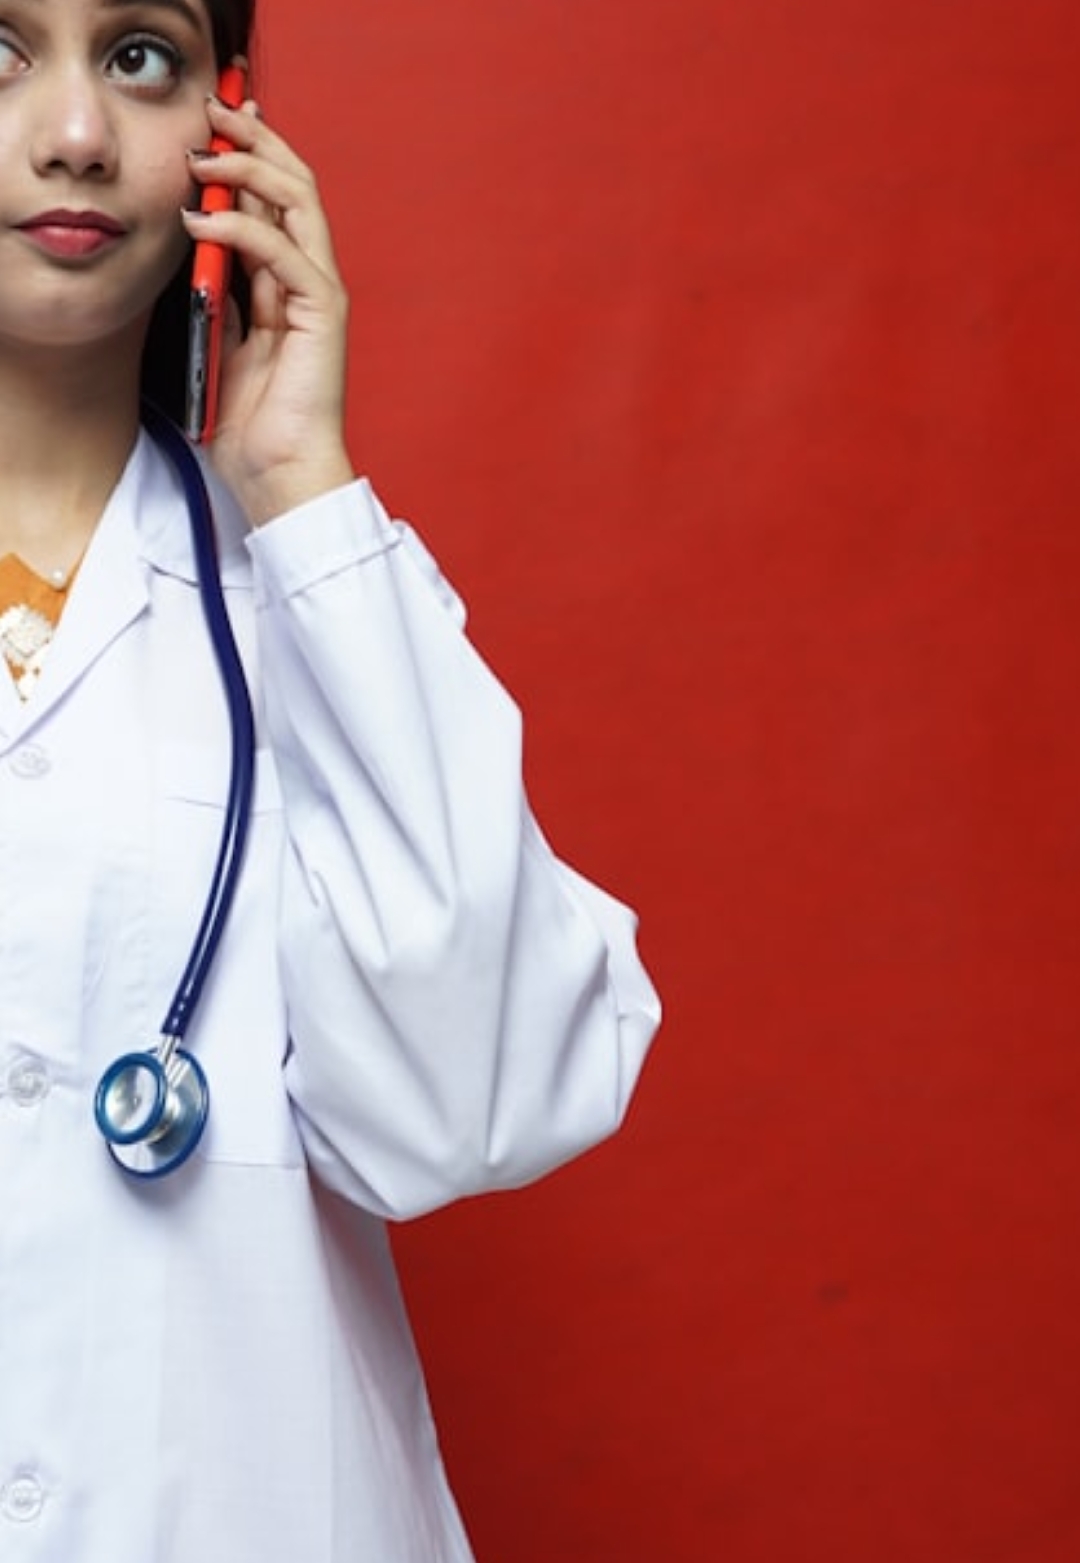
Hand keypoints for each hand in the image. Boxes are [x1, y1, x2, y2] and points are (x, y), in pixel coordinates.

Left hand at [182, 94, 354, 524]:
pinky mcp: (321, 314)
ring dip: (248, 170)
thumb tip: (200, 246)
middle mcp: (310, 282)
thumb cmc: (256, 427)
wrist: (283, 474)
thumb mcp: (224, 345)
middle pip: (295, 186)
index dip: (250, 158)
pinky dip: (242, 229)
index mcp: (289, 288)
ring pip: (297, 203)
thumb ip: (222, 295)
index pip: (277, 203)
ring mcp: (320, 295)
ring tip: (203, 157)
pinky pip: (284, 253)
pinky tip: (204, 221)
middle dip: (254, 143)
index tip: (212, 130)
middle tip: (214, 113)